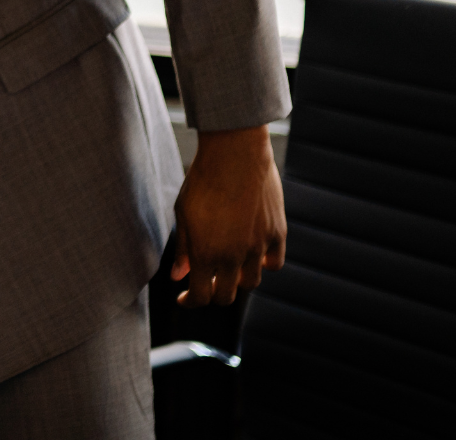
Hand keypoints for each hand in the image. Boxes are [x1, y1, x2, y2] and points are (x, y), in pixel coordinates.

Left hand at [170, 125, 285, 306]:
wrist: (235, 155)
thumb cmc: (202, 181)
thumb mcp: (184, 215)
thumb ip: (184, 249)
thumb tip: (178, 276)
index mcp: (206, 254)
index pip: (201, 296)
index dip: (191, 301)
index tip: (184, 297)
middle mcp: (234, 256)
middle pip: (227, 296)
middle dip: (213, 294)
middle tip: (206, 282)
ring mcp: (258, 247)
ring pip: (251, 282)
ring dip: (237, 279)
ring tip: (227, 265)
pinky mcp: (277, 234)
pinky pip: (274, 263)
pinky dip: (263, 264)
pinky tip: (252, 255)